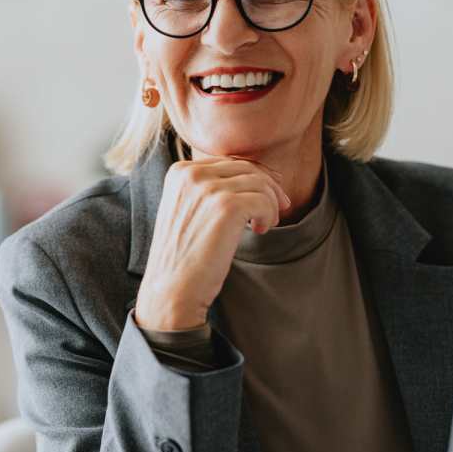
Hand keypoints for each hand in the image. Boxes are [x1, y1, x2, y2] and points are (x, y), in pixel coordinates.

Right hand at [134, 155, 290, 330]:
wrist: (171, 289)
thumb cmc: (184, 255)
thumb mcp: (188, 210)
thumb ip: (209, 189)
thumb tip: (258, 174)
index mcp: (180, 171)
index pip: (229, 162)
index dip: (254, 177)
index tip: (268, 195)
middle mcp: (191, 174)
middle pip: (247, 169)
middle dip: (269, 187)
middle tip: (281, 207)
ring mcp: (208, 189)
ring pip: (259, 183)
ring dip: (270, 204)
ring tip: (263, 225)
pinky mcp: (226, 207)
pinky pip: (264, 201)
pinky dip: (269, 216)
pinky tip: (260, 231)